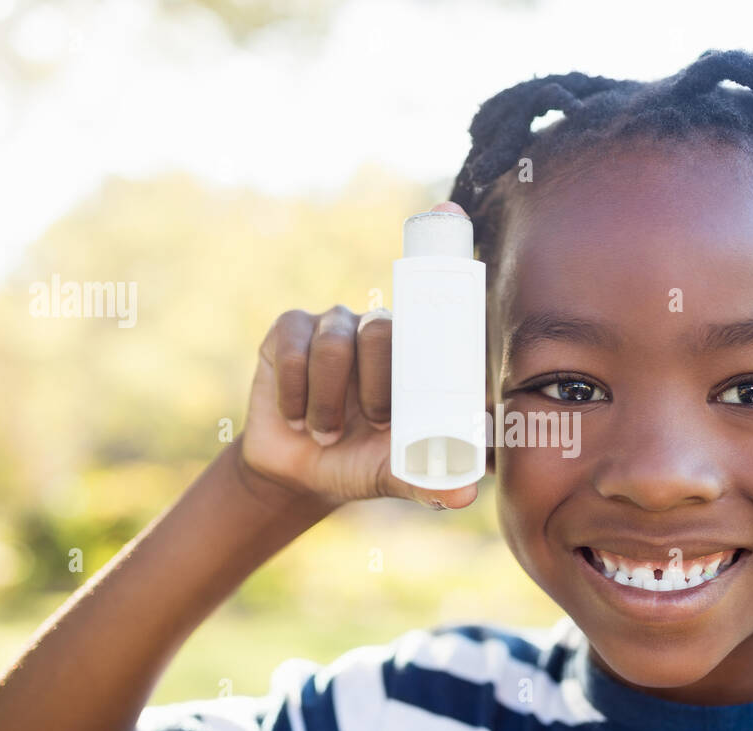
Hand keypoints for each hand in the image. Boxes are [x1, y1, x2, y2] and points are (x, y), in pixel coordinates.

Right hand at [237, 203, 479, 512]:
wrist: (302, 474)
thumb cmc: (365, 464)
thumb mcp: (398, 476)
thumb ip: (431, 483)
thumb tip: (464, 495)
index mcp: (418, 354)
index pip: (435, 300)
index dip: (442, 251)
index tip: (449, 212)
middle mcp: (380, 329)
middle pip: (385, 329)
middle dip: (378, 387)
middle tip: (368, 424)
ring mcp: (333, 325)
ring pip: (337, 342)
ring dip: (331, 401)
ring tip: (328, 433)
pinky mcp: (288, 332)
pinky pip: (292, 345)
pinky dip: (295, 391)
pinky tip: (297, 416)